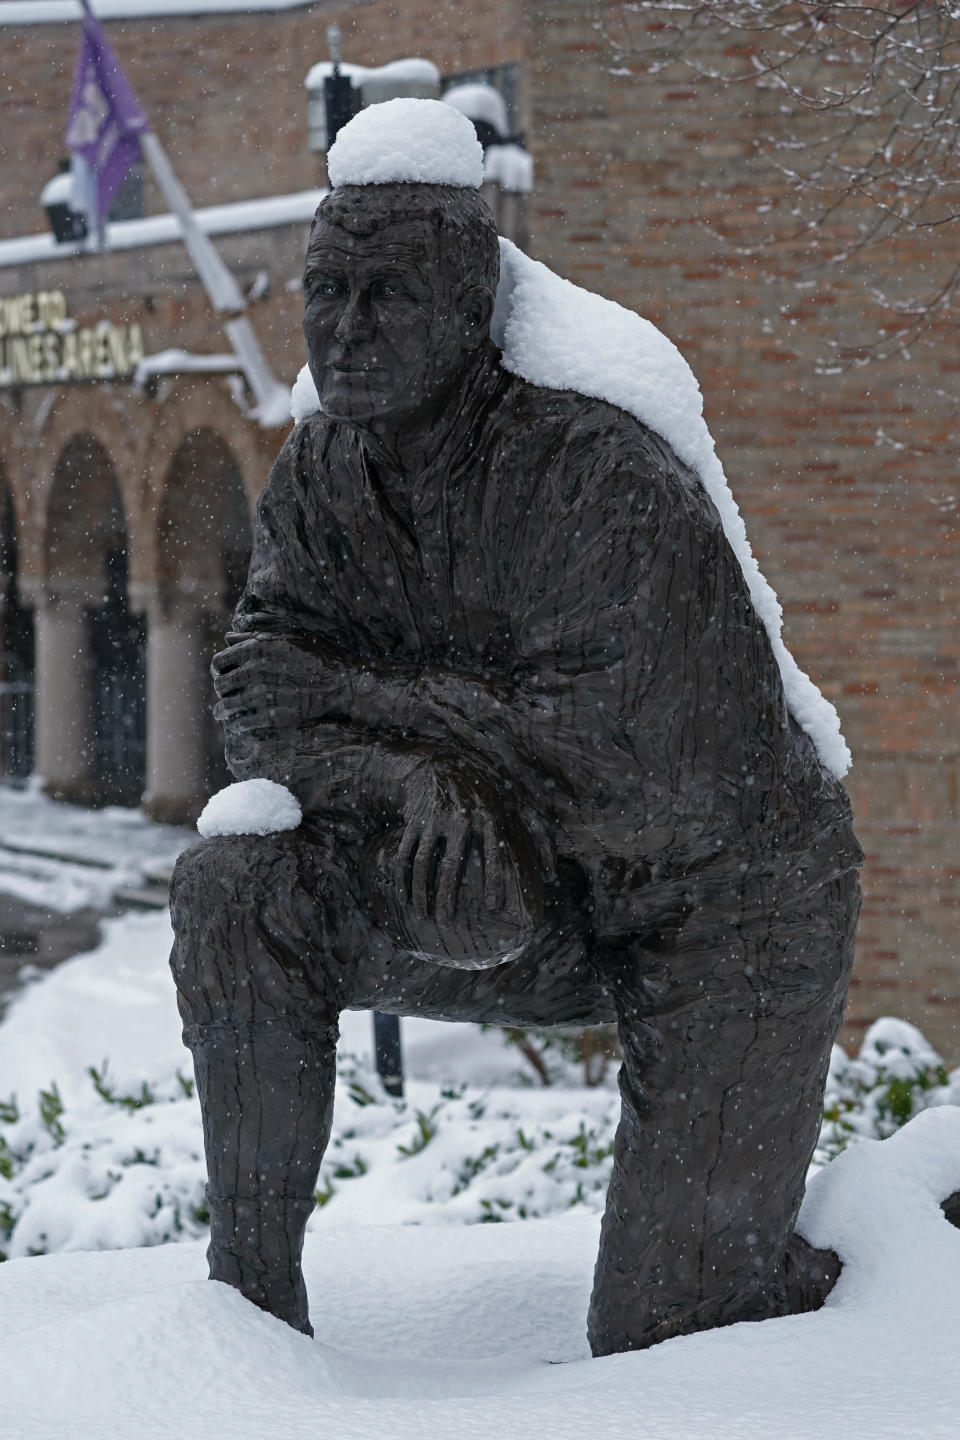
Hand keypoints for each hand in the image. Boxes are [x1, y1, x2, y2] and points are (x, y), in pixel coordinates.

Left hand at [212, 636, 316, 734]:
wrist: (340, 683)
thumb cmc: (316, 656)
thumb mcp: (286, 637)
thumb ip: (254, 636)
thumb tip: (228, 637)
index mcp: (255, 649)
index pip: (220, 661)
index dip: (219, 669)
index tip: (223, 675)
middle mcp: (254, 670)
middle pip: (221, 684)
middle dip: (222, 690)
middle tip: (226, 694)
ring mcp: (261, 695)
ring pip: (228, 706)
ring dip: (222, 711)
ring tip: (221, 714)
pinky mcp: (271, 716)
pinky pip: (242, 723)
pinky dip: (237, 724)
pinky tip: (237, 725)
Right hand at [393, 760, 554, 929]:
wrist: (443, 763)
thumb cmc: (487, 792)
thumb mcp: (516, 805)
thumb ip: (538, 836)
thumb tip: (552, 875)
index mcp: (489, 814)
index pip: (493, 851)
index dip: (493, 879)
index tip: (492, 906)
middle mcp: (459, 816)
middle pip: (450, 864)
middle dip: (447, 897)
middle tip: (447, 924)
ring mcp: (433, 818)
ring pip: (423, 861)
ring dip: (422, 892)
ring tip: (425, 915)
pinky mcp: (414, 819)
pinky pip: (405, 853)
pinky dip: (403, 877)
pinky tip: (405, 898)